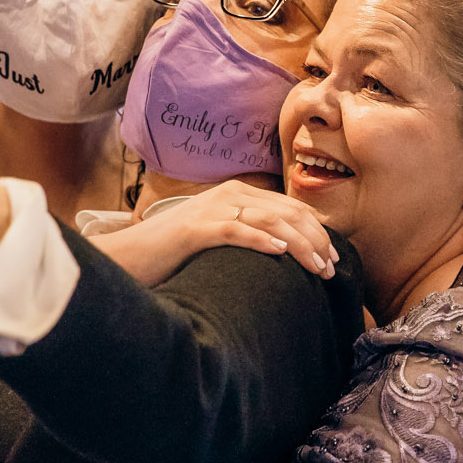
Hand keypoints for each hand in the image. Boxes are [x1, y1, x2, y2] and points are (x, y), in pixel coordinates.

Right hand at [90, 179, 338, 286]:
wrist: (129, 258)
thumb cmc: (175, 254)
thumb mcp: (219, 238)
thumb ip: (248, 236)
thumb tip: (285, 254)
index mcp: (237, 194)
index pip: (290, 207)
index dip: (317, 230)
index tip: (333, 257)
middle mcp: (229, 195)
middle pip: (287, 212)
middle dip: (316, 240)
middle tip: (332, 269)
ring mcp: (212, 209)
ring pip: (270, 221)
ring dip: (300, 245)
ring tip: (318, 268)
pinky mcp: (195, 229)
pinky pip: (236, 231)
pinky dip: (261, 240)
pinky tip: (280, 252)